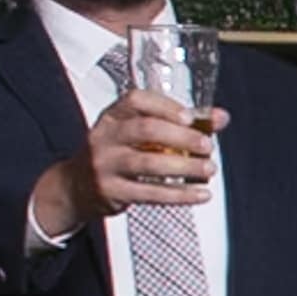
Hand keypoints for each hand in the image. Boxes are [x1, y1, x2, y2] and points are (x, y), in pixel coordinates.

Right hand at [32, 81, 221, 241]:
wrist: (76, 187)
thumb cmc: (116, 154)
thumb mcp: (137, 133)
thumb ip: (177, 124)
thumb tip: (220, 117)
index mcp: (113, 116)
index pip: (136, 100)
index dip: (165, 106)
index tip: (190, 116)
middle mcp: (105, 137)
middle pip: (144, 130)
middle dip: (181, 137)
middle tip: (206, 145)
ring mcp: (105, 165)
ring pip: (147, 163)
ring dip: (184, 167)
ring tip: (208, 169)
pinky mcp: (111, 191)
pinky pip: (150, 194)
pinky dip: (179, 195)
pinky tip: (199, 194)